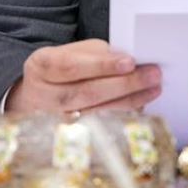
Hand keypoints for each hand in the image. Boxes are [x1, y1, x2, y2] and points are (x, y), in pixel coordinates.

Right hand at [6, 39, 161, 113]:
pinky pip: (100, 126)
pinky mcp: (68, 135)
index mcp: (41, 66)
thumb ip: (97, 54)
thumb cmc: (60, 68)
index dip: (102, 65)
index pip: (72, 66)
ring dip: (129, 100)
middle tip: (152, 75)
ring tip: (153, 88)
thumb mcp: (71, 52)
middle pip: (87, 92)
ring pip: (96, 112)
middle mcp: (44, 95)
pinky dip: (122, 114)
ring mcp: (54, 120)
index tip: (130, 62)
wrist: (34, 96)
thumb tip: (129, 62)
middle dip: (124, 83)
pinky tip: (140, 104)